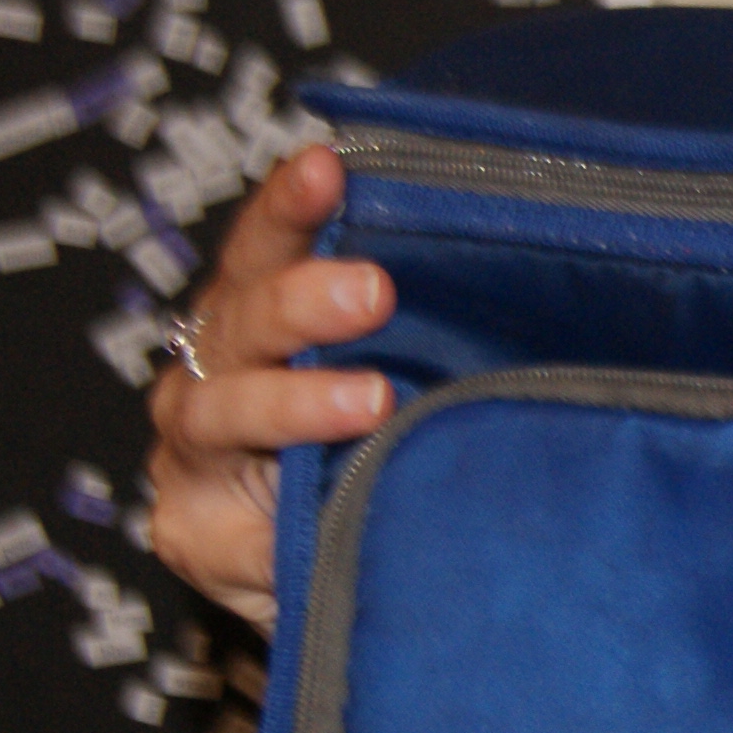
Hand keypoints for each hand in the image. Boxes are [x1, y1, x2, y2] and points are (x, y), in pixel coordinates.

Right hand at [143, 145, 398, 631]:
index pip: (267, 246)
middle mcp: (213, 370)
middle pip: (242, 319)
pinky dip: (278, 527)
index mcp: (259, 315)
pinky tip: (321, 523)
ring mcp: (194, 452)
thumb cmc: (372, 446)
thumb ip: (429, 330)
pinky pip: (235, 530)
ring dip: (295, 404)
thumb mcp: (406, 376)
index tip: (328, 166)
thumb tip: (539, 272)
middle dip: (301, 300)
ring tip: (372, 401)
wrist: (329, 566)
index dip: (290, 205)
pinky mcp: (192, 533)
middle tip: (371, 291)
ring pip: (222, 412)